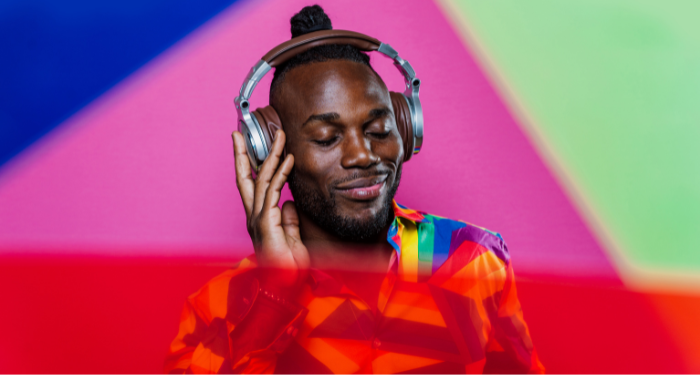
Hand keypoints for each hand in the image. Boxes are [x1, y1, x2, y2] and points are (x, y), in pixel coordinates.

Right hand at [232, 130, 309, 289]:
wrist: (286, 287)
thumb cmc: (289, 269)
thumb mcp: (292, 240)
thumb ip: (289, 221)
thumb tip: (289, 204)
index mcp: (259, 219)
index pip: (253, 186)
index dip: (250, 165)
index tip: (249, 146)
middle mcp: (254, 216)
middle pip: (246, 178)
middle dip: (243, 154)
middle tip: (239, 132)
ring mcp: (258, 219)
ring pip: (261, 179)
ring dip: (270, 156)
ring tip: (279, 137)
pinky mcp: (266, 223)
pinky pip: (273, 191)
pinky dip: (281, 173)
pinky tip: (288, 159)